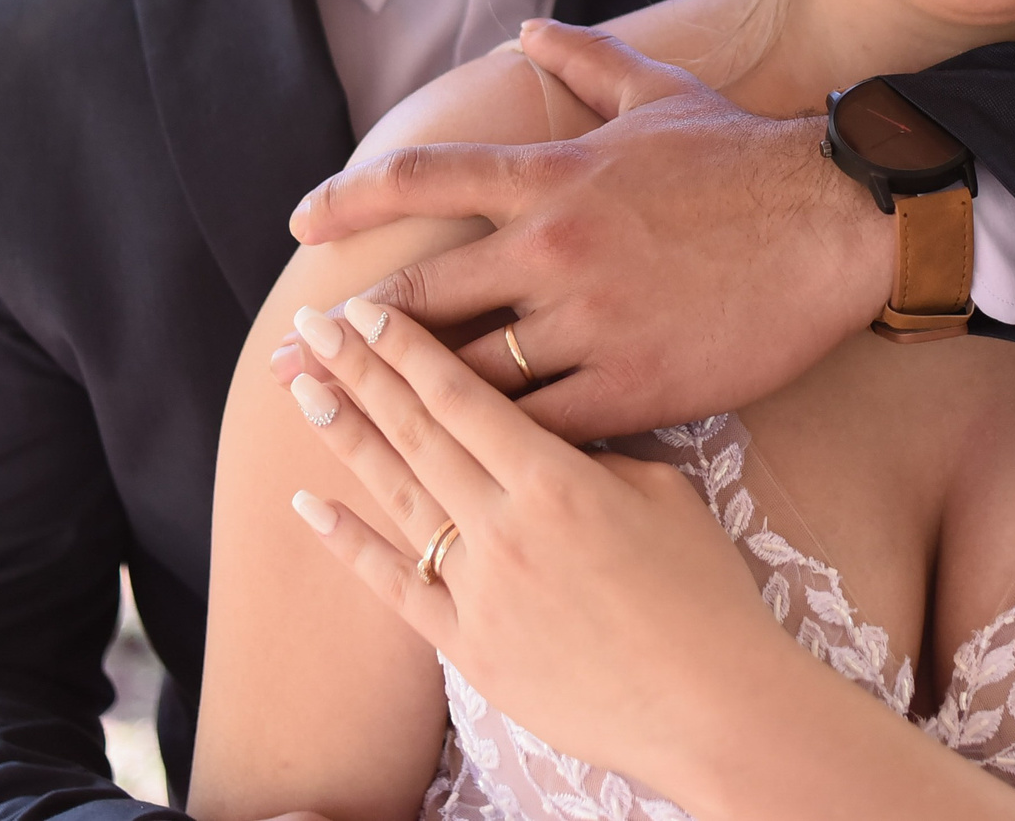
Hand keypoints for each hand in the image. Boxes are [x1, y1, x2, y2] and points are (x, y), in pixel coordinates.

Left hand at [279, 21, 891, 441]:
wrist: (842, 221)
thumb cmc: (752, 157)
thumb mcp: (661, 92)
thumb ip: (586, 61)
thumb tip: (530, 29)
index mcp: (553, 177)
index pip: (421, 180)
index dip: (348, 201)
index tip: (301, 224)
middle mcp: (553, 250)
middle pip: (419, 302)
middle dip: (349, 340)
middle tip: (296, 368)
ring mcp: (590, 323)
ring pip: (469, 379)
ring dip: (411, 409)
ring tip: (360, 436)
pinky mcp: (634, 386)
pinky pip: (543, 431)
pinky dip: (503, 452)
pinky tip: (468, 475)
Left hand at [281, 297, 796, 793]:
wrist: (712, 705)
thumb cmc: (706, 595)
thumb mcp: (665, 494)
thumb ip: (598, 456)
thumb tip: (553, 436)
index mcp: (557, 480)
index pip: (464, 396)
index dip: (410, 349)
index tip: (367, 310)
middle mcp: (505, 527)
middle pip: (417, 434)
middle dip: (360, 373)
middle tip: (312, 327)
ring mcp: (479, 590)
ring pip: (397, 496)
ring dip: (346, 438)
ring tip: (302, 391)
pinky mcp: (469, 647)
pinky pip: (393, 586)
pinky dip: (348, 544)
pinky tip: (309, 506)